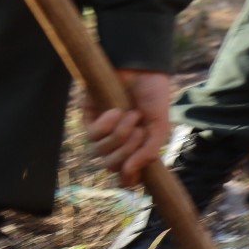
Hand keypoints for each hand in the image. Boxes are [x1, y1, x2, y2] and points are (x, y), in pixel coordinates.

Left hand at [85, 69, 173, 186]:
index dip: (128, 180)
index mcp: (135, 147)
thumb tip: (129, 172)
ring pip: (101, 153)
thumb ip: (149, 151)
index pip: (126, 175)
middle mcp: (116, 143)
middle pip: (112, 166)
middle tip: (139, 132)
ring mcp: (102, 132)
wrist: (141, 68)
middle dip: (127, 151)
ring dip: (120, 135)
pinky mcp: (88, 118)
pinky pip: (92, 135)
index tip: (134, 176)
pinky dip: (106, 124)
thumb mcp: (159, 125)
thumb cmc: (153, 95)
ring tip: (132, 115)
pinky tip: (116, 111)